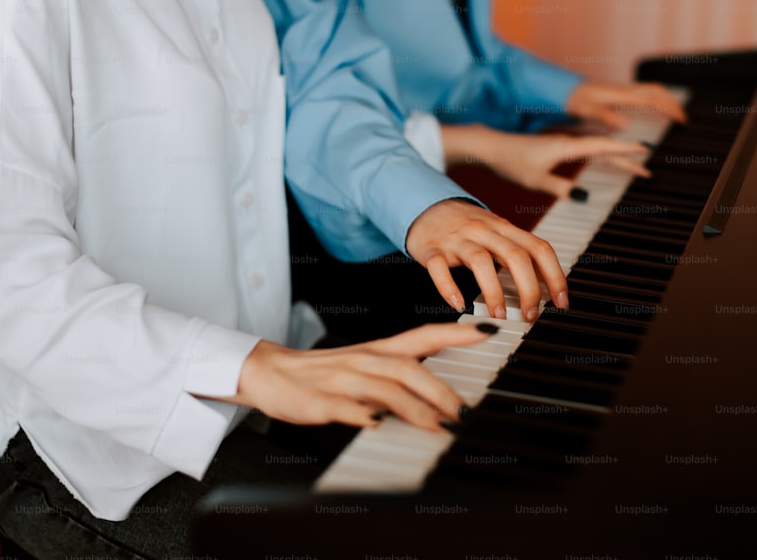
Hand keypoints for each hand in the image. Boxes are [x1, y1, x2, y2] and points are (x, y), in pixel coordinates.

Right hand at [220, 323, 492, 431]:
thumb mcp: (366, 366)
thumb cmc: (323, 372)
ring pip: (384, 388)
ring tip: (437, 425)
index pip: (423, 336)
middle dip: (440, 390)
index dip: (455, 333)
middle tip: (464, 412)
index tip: (487, 331)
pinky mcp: (320, 401)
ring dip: (414, 407)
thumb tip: (440, 389)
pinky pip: (344, 407)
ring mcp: (342, 380)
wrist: (269, 371)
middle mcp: (365, 361)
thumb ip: (400, 376)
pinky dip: (362, 414)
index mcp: (378, 351)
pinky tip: (375, 423)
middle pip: (408, 369)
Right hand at [405, 198, 568, 320]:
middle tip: (530, 315)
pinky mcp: (432, 250)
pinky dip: (449, 287)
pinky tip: (458, 304)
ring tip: (499, 315)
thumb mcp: (496, 232)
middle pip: (515, 255)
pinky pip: (439, 268)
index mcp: (504, 228)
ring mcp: (457, 239)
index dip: (555, 276)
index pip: (538, 248)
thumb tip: (545, 286)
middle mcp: (483, 230)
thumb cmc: (464, 226)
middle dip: (529, 289)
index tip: (560, 302)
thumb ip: (516, 253)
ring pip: (480, 262)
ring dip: (494, 292)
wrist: (424, 207)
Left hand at [468, 129, 650, 197]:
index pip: (601, 147)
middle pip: (604, 150)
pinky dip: (601, 157)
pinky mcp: (555, 149)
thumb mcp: (534, 180)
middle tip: (648, 170)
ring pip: (596, 151)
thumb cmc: (509, 162)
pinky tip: (605, 163)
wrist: (489, 147)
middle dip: (627, 159)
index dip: (624, 149)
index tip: (645, 150)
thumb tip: (585, 196)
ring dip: (616, 158)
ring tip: (636, 169)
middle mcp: (566, 143)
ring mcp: (562, 145)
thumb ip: (559, 188)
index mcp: (564, 147)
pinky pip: (586, 152)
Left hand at [566, 81, 685, 129]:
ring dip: (666, 99)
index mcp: (621, 94)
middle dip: (672, 102)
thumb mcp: (587, 111)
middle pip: (657, 90)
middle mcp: (625, 90)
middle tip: (684, 118)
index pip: (652, 99)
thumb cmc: (575, 101)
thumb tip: (625, 123)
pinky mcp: (620, 94)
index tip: (680, 119)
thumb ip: (605, 116)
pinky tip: (656, 111)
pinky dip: (656, 100)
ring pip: (652, 89)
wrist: (565, 91)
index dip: (668, 108)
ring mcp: (623, 90)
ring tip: (675, 114)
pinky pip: (644, 93)